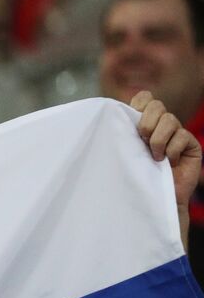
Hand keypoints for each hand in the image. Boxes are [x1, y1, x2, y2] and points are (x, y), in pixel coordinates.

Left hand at [130, 90, 201, 248]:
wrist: (152, 200)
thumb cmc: (132, 177)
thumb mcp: (122, 151)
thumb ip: (120, 132)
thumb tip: (106, 115)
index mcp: (143, 123)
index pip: (144, 97)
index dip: (138, 105)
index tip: (129, 124)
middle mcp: (161, 125)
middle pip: (156, 105)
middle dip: (145, 123)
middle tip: (141, 141)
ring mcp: (178, 134)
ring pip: (169, 120)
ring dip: (157, 139)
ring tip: (154, 157)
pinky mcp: (190, 145)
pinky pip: (182, 136)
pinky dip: (171, 150)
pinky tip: (168, 163)